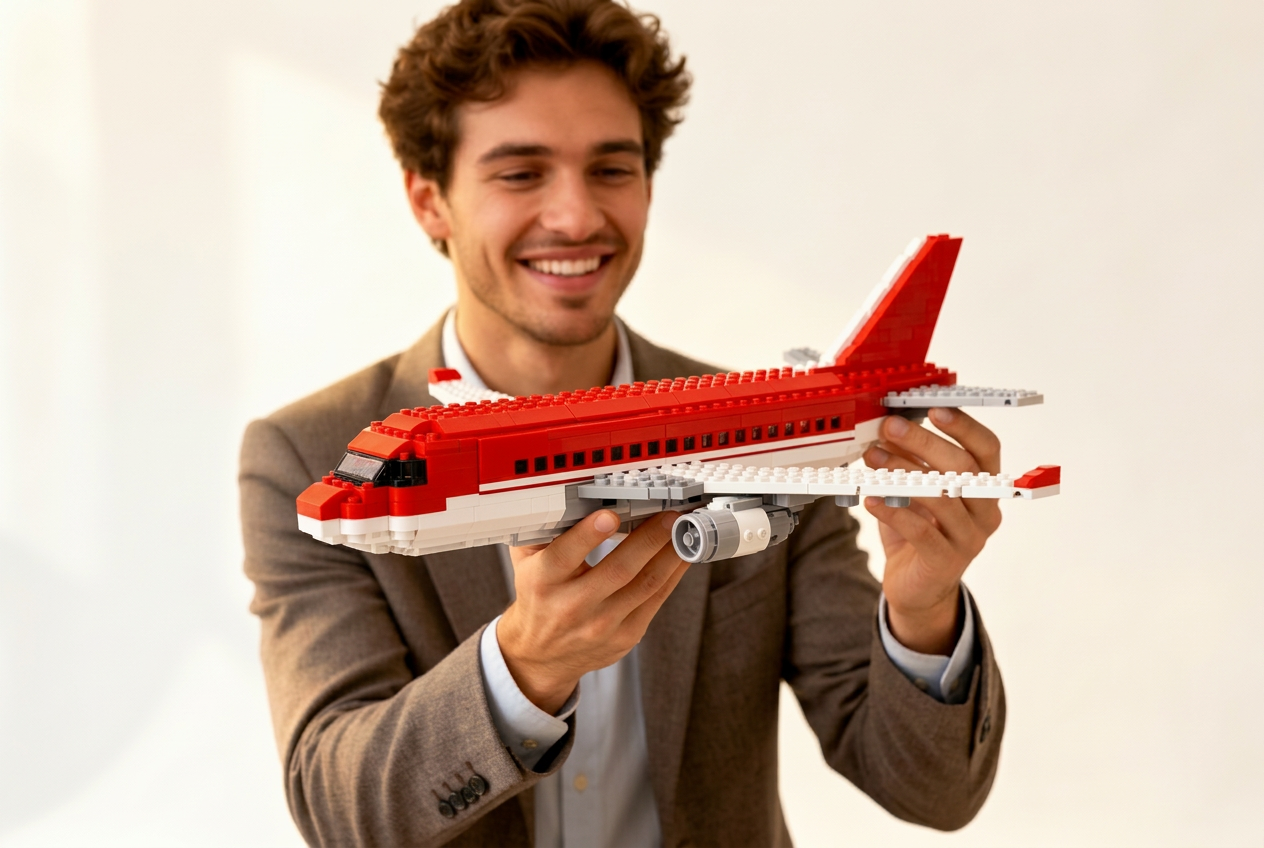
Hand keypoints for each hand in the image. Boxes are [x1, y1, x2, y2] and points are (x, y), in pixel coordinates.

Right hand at [497, 510, 688, 712]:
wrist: (541, 654)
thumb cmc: (537, 597)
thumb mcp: (525, 562)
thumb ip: (539, 529)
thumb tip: (561, 493)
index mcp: (543, 581)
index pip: (565, 555)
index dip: (589, 534)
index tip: (610, 515)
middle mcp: (572, 606)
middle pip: (618, 569)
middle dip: (649, 539)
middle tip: (669, 516)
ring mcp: (602, 625)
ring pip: (646, 584)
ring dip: (670, 554)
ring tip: (683, 531)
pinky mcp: (625, 636)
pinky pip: (656, 599)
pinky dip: (673, 574)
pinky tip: (681, 554)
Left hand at [863, 409, 1002, 653]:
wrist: (918, 588)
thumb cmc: (919, 531)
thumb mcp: (915, 491)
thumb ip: (910, 462)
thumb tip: (888, 428)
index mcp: (985, 487)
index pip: (987, 449)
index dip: (965, 427)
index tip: (935, 408)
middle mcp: (986, 511)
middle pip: (963, 469)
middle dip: (923, 443)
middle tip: (890, 427)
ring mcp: (970, 539)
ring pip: (942, 498)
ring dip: (903, 473)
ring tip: (873, 458)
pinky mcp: (947, 562)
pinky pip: (921, 531)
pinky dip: (893, 512)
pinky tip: (870, 500)